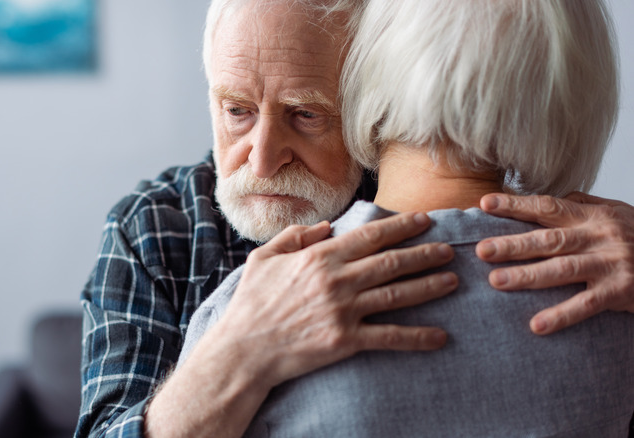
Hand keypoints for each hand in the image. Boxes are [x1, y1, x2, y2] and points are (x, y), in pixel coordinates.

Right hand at [146, 213, 455, 437]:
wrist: (244, 349)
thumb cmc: (250, 303)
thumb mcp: (263, 258)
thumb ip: (294, 237)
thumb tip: (324, 226)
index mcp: (319, 257)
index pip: (370, 236)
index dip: (401, 226)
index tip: (424, 220)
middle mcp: (336, 280)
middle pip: (391, 262)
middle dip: (424, 253)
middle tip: (449, 250)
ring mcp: (343, 311)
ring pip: (397, 295)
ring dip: (428, 286)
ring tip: (452, 281)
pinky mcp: (345, 341)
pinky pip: (389, 337)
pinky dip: (417, 337)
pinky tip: (439, 336)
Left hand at [477, 192, 633, 334]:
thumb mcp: (615, 212)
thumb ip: (581, 205)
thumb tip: (546, 198)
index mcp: (593, 216)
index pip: (548, 206)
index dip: (516, 205)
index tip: (485, 204)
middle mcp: (600, 237)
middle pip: (549, 240)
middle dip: (512, 244)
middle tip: (480, 250)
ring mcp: (611, 264)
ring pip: (563, 270)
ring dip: (528, 277)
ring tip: (496, 282)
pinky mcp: (621, 292)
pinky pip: (587, 306)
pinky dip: (562, 316)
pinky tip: (537, 325)